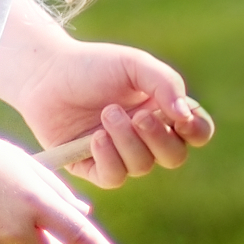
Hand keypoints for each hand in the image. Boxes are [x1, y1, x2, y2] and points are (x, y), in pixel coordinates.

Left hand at [15, 40, 213, 189]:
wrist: (45, 74)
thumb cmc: (92, 66)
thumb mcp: (134, 65)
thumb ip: (166, 83)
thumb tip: (186, 116)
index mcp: (163, 112)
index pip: (197, 132)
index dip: (196, 131)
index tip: (181, 120)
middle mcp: (146, 137)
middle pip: (174, 156)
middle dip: (159, 138)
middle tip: (138, 115)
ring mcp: (120, 154)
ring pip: (142, 166)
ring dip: (127, 141)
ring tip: (107, 113)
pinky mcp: (93, 167)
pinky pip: (114, 177)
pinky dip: (109, 158)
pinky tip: (96, 138)